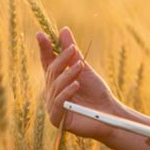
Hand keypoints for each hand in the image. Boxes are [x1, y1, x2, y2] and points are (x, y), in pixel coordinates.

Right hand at [37, 26, 123, 140]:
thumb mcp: (84, 69)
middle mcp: (50, 92)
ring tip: (81, 66)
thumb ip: (72, 53)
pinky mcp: (57, 119)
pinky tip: (76, 85)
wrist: (108, 113)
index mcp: (54, 80)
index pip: (47, 62)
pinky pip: (59, 103)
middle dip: (62, 60)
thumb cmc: (96, 92)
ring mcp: (51, 106)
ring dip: (68, 74)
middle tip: (73, 49)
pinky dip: (67, 92)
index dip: (44, 49)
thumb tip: (63, 30)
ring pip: (56, 86)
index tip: (41, 34)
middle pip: (52, 72)